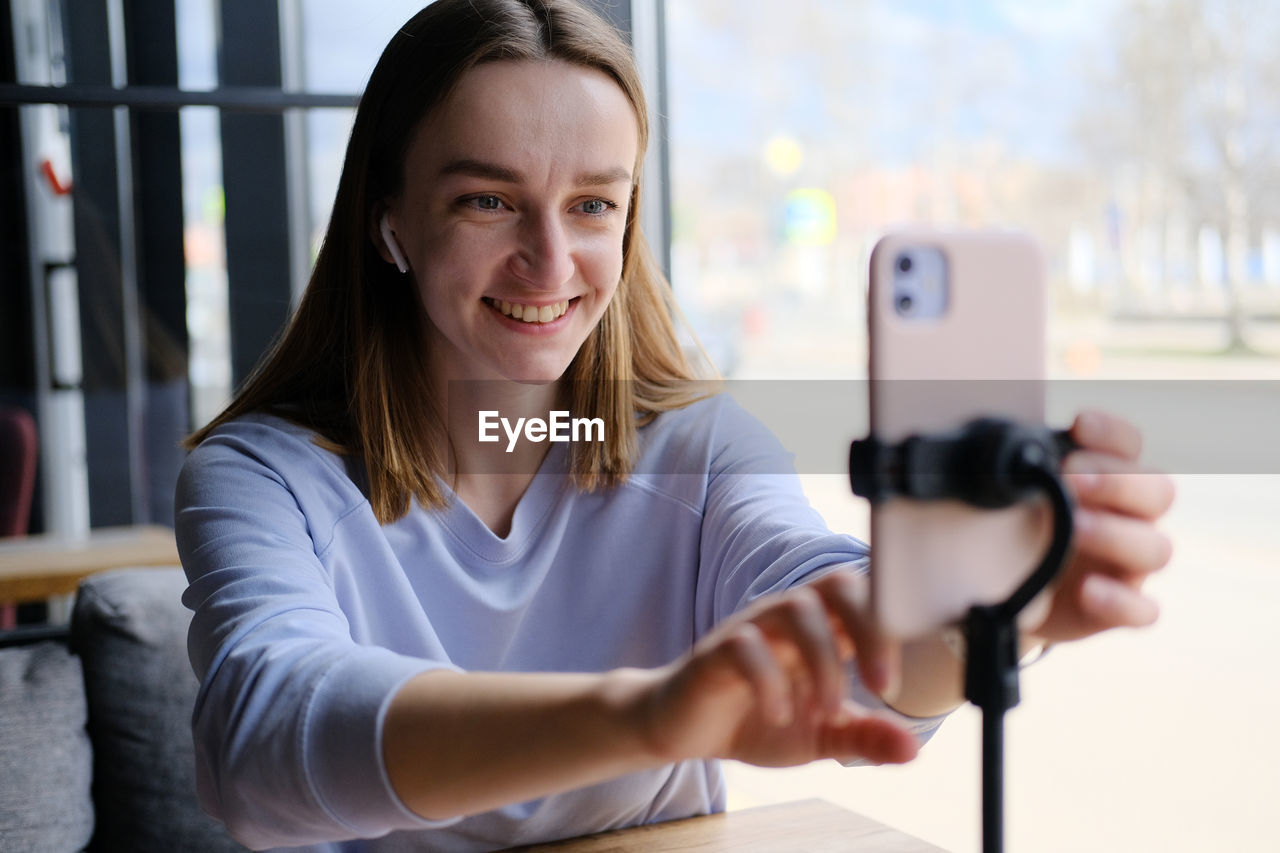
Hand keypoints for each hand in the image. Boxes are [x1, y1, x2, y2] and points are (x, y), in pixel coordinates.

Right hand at [635, 571, 917, 768]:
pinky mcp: (716, 652)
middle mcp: (789, 621)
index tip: (902, 677)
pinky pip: (745, 645)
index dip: (894, 621)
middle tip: (881, 684)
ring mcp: (752, 630)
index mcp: (823, 632)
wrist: (686, 730)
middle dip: (870, 627)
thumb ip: (864, 738)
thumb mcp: (821, 737)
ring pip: (795, 608)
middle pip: (837, 583)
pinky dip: (770, 680)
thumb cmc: (755, 719)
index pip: (866, 596)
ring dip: (823, 660)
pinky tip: (779, 714)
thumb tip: (913, 748)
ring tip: (826, 709)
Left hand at [1032, 411, 1174, 643]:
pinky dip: (1119, 600)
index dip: (1112, 433)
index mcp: (1109, 479)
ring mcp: (1131, 565)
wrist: (1011, 592)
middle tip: (1070, 477)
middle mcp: (1131, 518)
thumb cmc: (1019, 529)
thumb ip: (1023, 470)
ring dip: (1115, 533)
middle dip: (1117, 481)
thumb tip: (1002, 444)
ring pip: (1156, 548)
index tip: (1078, 424)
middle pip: (1158, 491)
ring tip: (1074, 526)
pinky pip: (1142, 610)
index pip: (1129, 446)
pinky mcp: (1120, 609)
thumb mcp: (1017, 495)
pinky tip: (1087, 589)